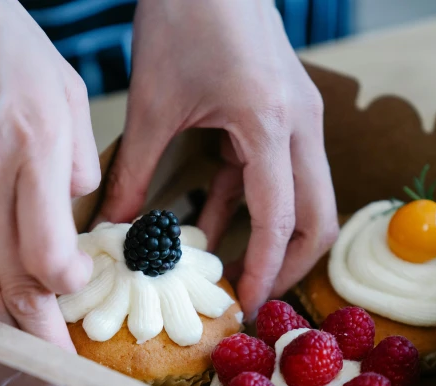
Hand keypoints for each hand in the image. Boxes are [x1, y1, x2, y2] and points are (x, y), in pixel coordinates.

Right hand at [0, 0, 98, 348]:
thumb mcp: (65, 90)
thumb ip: (82, 161)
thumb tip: (78, 213)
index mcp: (33, 147)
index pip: (50, 255)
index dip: (69, 286)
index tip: (78, 284)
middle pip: (12, 284)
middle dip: (40, 331)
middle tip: (57, 361)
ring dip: (1, 319)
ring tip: (23, 341)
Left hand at [96, 0, 338, 317]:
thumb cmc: (184, 17)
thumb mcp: (154, 104)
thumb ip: (136, 172)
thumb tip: (114, 228)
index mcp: (272, 125)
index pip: (281, 219)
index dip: (266, 270)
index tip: (247, 306)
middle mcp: (300, 125)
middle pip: (321, 217)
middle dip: (291, 265)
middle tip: (252, 296)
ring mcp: (298, 117)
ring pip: (306, 198)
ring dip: (270, 237)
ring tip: (223, 270)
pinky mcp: (283, 112)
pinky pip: (276, 173)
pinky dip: (248, 204)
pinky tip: (205, 225)